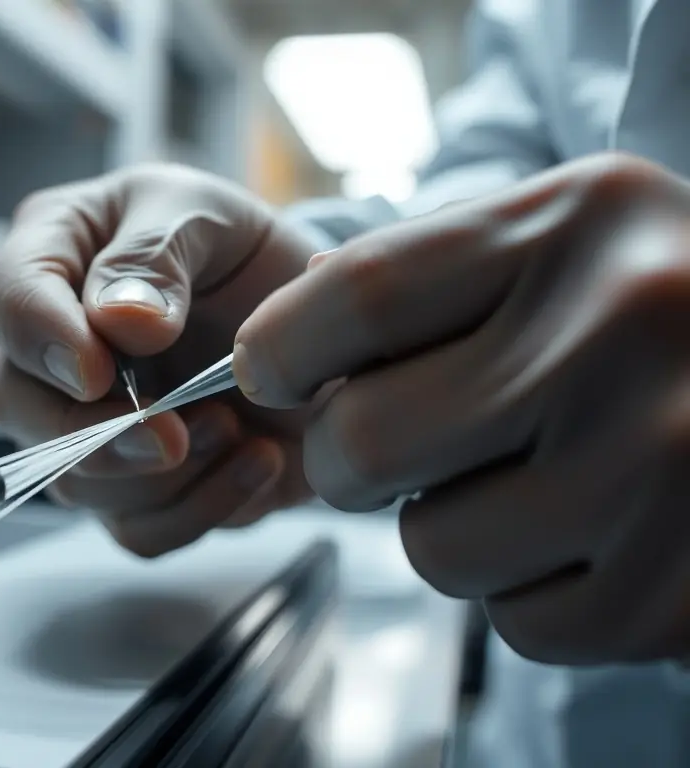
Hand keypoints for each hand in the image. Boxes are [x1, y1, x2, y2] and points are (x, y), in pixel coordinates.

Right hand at [0, 164, 316, 556]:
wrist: (301, 317)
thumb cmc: (236, 248)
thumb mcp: (205, 214)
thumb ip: (157, 255)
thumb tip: (122, 325)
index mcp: (53, 259)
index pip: (9, 301)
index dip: (42, 342)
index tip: (97, 371)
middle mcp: (50, 353)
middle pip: (21, 411)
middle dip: (96, 437)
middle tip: (173, 434)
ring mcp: (87, 426)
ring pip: (79, 486)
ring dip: (162, 477)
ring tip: (236, 425)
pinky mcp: (138, 486)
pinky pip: (141, 530)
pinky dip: (202, 510)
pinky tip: (259, 459)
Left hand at [234, 153, 689, 664]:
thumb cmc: (654, 305)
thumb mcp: (563, 237)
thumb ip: (429, 273)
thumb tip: (283, 341)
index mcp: (576, 224)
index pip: (357, 298)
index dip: (279, 351)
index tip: (269, 375)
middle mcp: (627, 332)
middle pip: (366, 441)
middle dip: (343, 458)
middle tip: (381, 445)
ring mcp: (663, 466)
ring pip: (431, 547)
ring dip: (442, 524)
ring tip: (517, 480)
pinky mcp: (683, 586)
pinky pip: (516, 623)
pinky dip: (521, 587)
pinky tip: (581, 532)